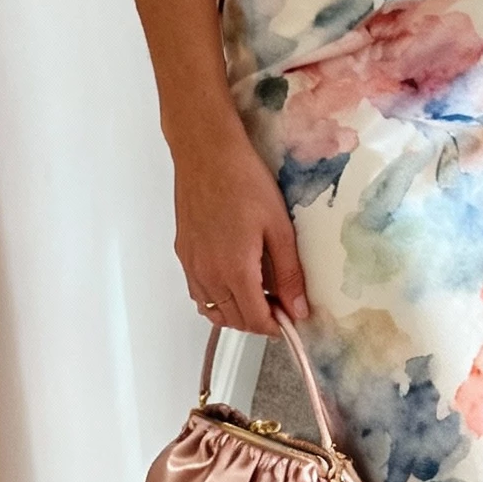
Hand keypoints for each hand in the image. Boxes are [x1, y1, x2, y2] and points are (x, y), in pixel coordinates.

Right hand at [171, 118, 308, 335]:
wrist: (206, 154)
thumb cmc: (245, 182)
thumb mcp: (279, 228)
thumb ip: (289, 274)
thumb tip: (299, 309)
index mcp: (235, 271)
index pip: (255, 320)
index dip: (275, 327)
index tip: (291, 319)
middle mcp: (208, 275)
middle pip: (234, 321)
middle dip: (259, 321)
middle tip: (281, 303)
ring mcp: (192, 266)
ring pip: (214, 311)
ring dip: (237, 312)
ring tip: (259, 293)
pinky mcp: (183, 255)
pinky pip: (199, 294)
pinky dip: (217, 300)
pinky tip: (233, 281)